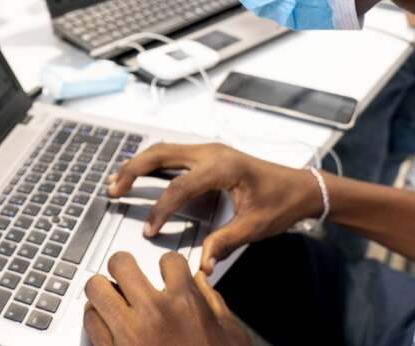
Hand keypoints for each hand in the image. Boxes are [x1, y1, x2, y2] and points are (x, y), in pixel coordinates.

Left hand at [83, 251, 250, 345]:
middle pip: (121, 263)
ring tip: (112, 299)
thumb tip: (200, 285)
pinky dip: (95, 319)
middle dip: (124, 268)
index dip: (168, 268)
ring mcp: (128, 334)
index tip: (166, 275)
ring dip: (103, 292)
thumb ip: (215, 306)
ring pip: (95, 288)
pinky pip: (89, 321)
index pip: (168, 261)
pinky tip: (107, 325)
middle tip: (128, 278)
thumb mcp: (231, 338)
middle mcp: (153, 313)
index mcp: (185, 304)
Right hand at [108, 143, 322, 274]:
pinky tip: (140, 174)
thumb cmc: (281, 203)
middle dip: (133, 170)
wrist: (300, 187)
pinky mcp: (207, 155)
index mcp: (222, 167)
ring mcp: (208, 150)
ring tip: (117, 181)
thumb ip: (225, 242)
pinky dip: (151, 163)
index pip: (179, 187)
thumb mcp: (255, 227)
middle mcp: (211, 152)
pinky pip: (172, 154)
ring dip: (138, 163)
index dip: (161, 209)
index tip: (150, 229)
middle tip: (113, 189)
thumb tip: (202, 264)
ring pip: (163, 150)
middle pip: (160, 154)